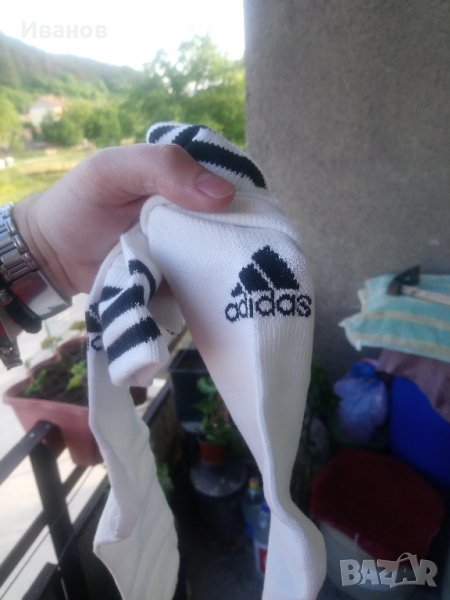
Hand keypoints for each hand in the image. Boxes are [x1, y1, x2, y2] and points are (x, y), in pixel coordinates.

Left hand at [13, 144, 234, 296]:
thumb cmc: (79, 203)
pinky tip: (230, 296)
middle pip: (234, 224)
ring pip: (223, 257)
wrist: (51, 256)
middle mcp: (192, 213)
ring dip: (231, 266)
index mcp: (183, 178)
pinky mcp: (178, 281)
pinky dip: (213, 290)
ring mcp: (186, 249)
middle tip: (256, 253)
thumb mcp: (112, 170)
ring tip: (248, 278)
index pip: (232, 182)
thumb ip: (163, 167)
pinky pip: (204, 285)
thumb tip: (225, 195)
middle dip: (245, 236)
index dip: (247, 196)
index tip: (259, 215)